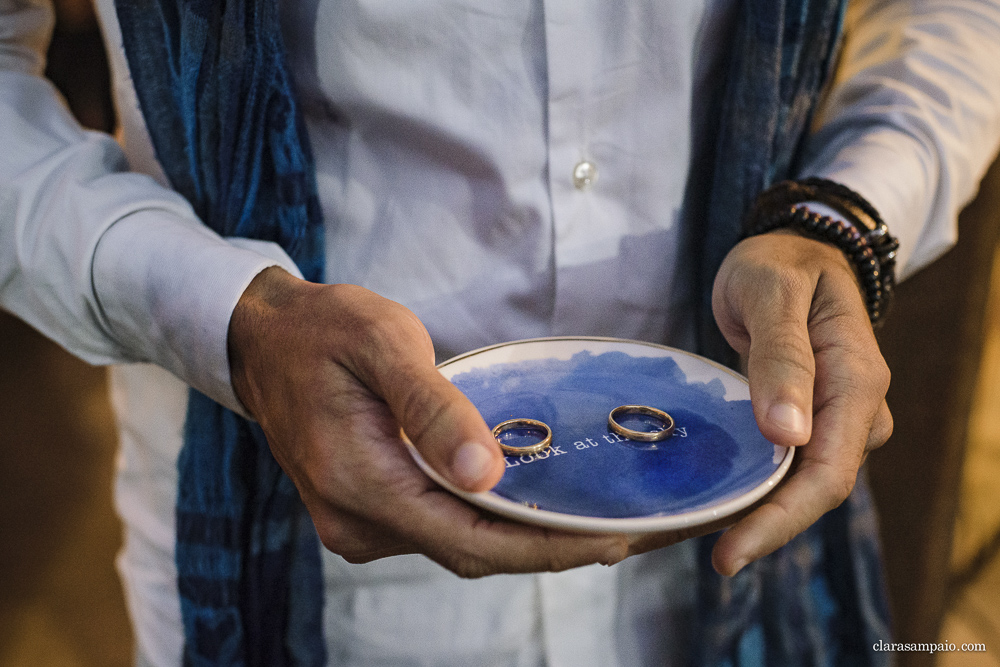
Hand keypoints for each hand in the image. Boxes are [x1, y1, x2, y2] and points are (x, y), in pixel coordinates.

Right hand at [227, 267, 631, 576]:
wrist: (264, 343)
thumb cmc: (324, 331)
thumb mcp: (381, 343)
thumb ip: (431, 406)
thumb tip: (485, 474)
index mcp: (358, 481)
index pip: (470, 538)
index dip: (545, 546)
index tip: (613, 541)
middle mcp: (357, 521)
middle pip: (472, 552)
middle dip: (551, 547)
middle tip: (627, 531)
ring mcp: (359, 524)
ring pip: (459, 545)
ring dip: (525, 537)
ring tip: (596, 518)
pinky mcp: (368, 514)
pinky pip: (441, 529)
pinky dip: (492, 523)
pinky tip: (534, 503)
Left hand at [710, 230, 892, 575]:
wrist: (791, 249)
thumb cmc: (779, 264)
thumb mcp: (772, 294)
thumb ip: (782, 359)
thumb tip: (788, 435)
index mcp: (856, 381)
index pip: (826, 472)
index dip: (780, 519)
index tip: (730, 551)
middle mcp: (856, 408)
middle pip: (817, 489)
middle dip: (768, 529)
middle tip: (713, 557)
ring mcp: (836, 416)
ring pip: (804, 483)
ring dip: (762, 513)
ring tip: (706, 535)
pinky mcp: (812, 418)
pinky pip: (789, 464)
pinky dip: (759, 486)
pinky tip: (722, 499)